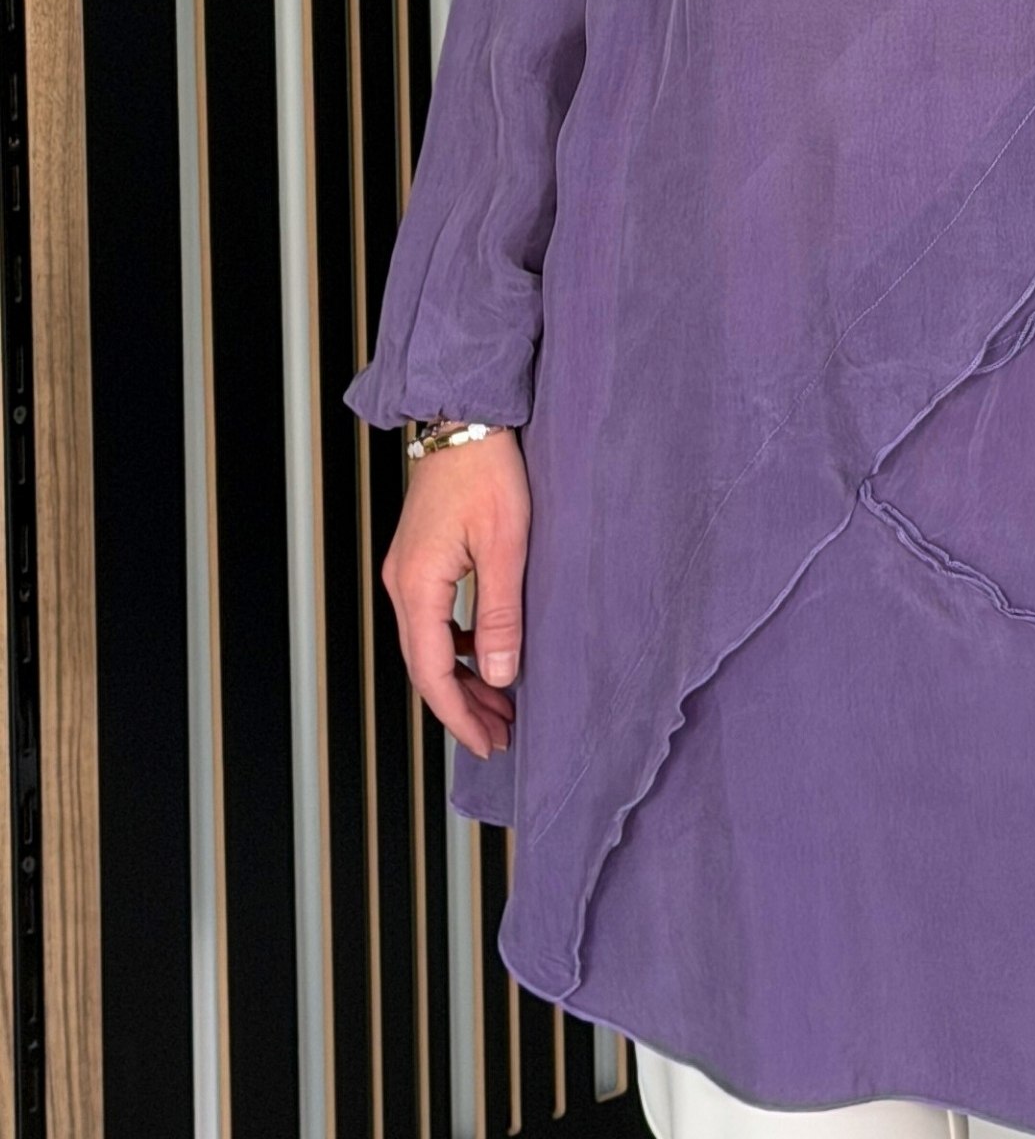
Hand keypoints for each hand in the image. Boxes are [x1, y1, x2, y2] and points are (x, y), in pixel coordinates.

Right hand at [381, 429, 529, 760]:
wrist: (465, 418)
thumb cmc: (487, 471)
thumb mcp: (505, 546)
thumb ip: (499, 614)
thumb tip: (500, 675)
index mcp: (416, 586)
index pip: (433, 674)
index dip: (460, 716)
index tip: (488, 743)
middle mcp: (402, 584)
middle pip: (426, 666)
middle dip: (463, 706)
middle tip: (501, 735)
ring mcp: (407, 572)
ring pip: (429, 645)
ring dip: (462, 678)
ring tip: (500, 703)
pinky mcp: (420, 559)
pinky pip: (433, 619)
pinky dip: (458, 646)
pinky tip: (487, 653)